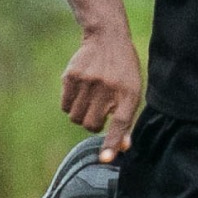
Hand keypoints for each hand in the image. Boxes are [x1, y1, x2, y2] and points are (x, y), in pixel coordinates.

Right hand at [60, 28, 142, 160]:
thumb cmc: (122, 71)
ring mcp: (87, 81)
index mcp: (128, 92)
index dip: (113, 142)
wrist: (106, 38)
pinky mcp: (71, 76)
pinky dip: (71, 105)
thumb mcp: (132, 91)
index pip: (121, 122)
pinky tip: (80, 92)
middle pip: (91, 125)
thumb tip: (122, 148)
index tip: (105, 158)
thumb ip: (126, 119)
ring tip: (90, 100)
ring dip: (81, 115)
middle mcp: (107, 87)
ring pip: (76, 118)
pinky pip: (65, 106)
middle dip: (94, 124)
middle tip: (100, 111)